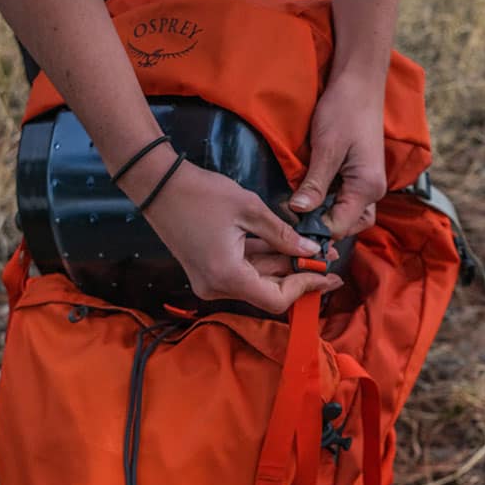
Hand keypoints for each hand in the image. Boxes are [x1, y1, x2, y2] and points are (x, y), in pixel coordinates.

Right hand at [135, 160, 342, 314]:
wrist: (157, 184)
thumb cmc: (201, 194)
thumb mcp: (250, 210)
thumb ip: (283, 235)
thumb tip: (311, 251)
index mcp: (227, 276)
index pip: (276, 299)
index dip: (305, 287)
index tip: (327, 273)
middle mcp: (216, 287)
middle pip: (267, 292)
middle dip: (298, 273)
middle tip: (326, 255)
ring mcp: (209, 281)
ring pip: (256, 281)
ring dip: (283, 266)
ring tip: (311, 247)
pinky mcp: (207, 270)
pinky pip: (242, 271)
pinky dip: (263, 260)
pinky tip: (284, 244)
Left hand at [289, 70, 387, 238]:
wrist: (359, 84)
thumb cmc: (344, 110)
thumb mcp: (326, 147)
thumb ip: (315, 183)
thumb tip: (298, 211)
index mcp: (367, 187)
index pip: (339, 226)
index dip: (313, 229)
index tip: (288, 224)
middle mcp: (373, 191)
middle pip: (346, 227)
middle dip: (321, 226)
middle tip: (293, 216)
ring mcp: (368, 184)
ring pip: (348, 216)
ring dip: (326, 216)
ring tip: (302, 206)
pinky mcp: (360, 177)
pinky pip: (346, 201)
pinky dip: (330, 204)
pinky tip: (311, 195)